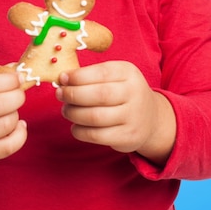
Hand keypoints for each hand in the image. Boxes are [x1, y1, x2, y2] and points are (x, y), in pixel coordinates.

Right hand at [0, 67, 26, 175]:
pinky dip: (20, 136)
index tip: (18, 77)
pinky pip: (6, 148)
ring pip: (4, 126)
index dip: (9, 80)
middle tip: (18, 93)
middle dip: (17, 96)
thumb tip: (18, 70)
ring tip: (11, 109)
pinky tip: (19, 125)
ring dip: (15, 114)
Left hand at [55, 61, 175, 164]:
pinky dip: (80, 131)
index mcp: (128, 72)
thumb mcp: (114, 76)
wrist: (150, 118)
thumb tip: (62, 80)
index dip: (77, 77)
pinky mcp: (128, 137)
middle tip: (59, 95)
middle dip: (72, 95)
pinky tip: (75, 126)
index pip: (100, 73)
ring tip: (66, 110)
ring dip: (73, 114)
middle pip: (98, 95)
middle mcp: (134, 93)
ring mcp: (133, 117)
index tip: (62, 79)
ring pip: (95, 117)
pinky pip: (97, 135)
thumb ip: (90, 76)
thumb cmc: (122, 92)